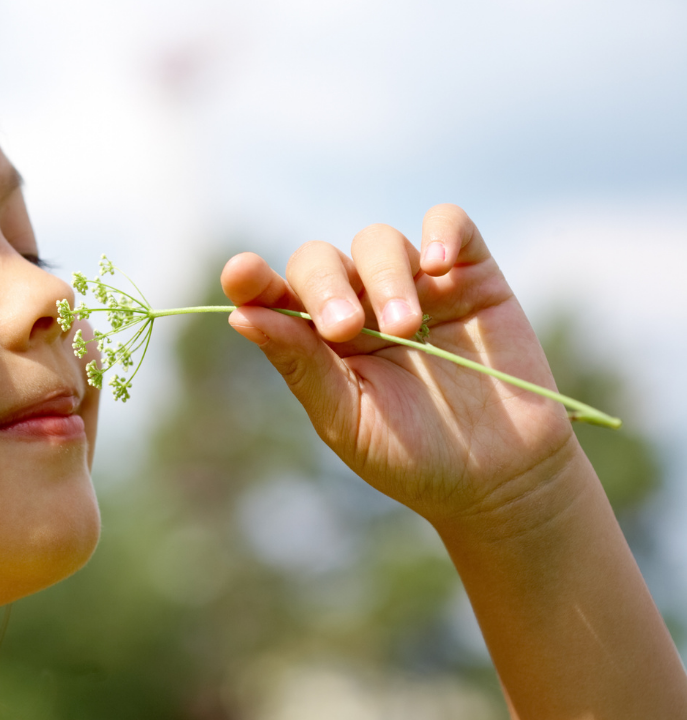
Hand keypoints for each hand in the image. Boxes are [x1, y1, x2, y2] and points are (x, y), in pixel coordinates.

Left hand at [222, 204, 580, 527]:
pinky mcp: (471, 276)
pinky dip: (440, 233)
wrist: (498, 479)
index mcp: (317, 339)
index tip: (240, 276)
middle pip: (321, 262)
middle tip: (345, 329)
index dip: (253, 279)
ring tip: (405, 330)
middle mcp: (359, 304)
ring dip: (383, 278)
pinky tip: (437, 265)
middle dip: (324, 287)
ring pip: (379, 242)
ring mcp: (414, 286)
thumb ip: (300, 364)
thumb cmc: (410, 455)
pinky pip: (450, 223)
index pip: (273, 293)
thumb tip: (240, 316)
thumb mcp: (346, 417)